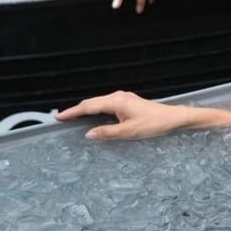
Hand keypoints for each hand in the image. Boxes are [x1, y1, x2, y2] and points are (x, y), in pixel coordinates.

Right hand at [56, 90, 193, 139]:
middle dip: (76, 109)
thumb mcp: (128, 132)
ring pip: (99, 102)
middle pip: (92, 102)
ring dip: (85, 109)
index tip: (59, 117)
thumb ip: (107, 133)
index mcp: (116, 101)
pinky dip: (95, 109)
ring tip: (72, 117)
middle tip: (61, 118)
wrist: (171, 117)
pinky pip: (106, 104)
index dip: (73, 112)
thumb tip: (88, 134)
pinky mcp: (127, 101)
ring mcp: (123, 97)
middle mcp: (118, 96)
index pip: (89, 106)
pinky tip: (92, 116)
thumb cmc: (152, 124)